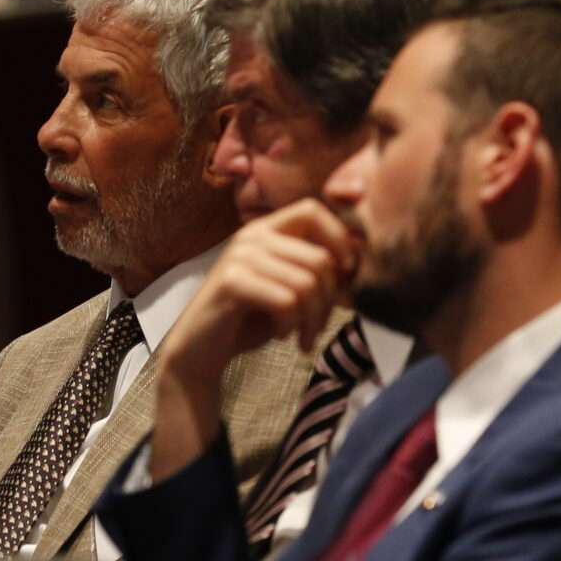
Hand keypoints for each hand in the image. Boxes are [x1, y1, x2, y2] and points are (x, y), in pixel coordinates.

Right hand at [152, 200, 358, 479]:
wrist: (201, 349)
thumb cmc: (251, 319)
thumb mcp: (288, 288)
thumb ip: (315, 270)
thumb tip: (359, 262)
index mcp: (266, 229)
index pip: (314, 211)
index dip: (338, 240)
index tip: (344, 277)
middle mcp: (252, 236)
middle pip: (320, 258)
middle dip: (329, 301)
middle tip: (317, 327)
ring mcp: (240, 257)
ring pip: (307, 284)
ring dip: (312, 320)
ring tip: (301, 336)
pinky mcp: (232, 283)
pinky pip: (286, 302)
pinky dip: (291, 326)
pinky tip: (280, 335)